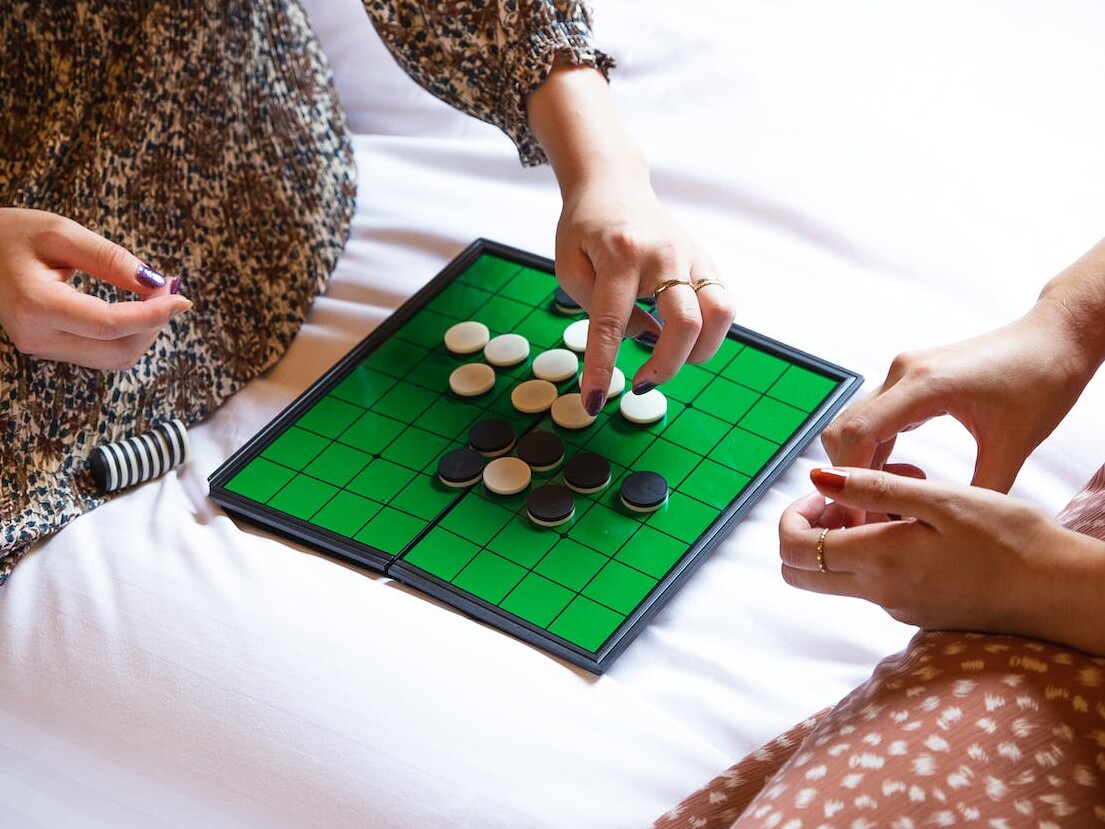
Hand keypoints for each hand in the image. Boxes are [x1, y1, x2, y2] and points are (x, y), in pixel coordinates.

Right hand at [0, 208, 190, 369]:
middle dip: (153, 323)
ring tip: (153, 295)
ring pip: (114, 358)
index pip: (109, 325)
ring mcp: (41, 348)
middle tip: (166, 287)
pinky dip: (129, 335)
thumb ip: (109, 258)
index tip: (182, 297)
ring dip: (144, 332)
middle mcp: (37, 337)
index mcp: (35, 306)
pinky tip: (136, 309)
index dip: (153, 314)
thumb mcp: (60, 232)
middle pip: (118, 349)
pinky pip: (103, 354)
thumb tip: (154, 281)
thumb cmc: (12, 235)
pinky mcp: (50, 349)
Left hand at [526, 65, 734, 413]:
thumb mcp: (569, 266)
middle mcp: (663, 254)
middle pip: (685, 323)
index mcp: (620, 254)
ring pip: (719, 313)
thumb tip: (641, 341)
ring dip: (699, 352)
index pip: (611, 324)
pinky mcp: (705, 260)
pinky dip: (708, 332)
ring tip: (668, 360)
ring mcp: (691, 255)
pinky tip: (681, 339)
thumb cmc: (584, 229)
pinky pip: (721, 303)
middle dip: (665, 367)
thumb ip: (595, 311)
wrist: (612, 184)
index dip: (601, 369)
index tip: (592, 403)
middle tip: (638, 384)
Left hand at [779, 466, 1104, 654]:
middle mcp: (878, 594)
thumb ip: (874, 489)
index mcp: (878, 562)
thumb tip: (816, 478)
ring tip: (904, 496)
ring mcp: (896, 607)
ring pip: (839, 574)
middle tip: (845, 499)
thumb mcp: (942, 500)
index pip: (792, 550)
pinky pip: (876, 580)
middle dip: (806, 531)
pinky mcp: (915, 611)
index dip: (792, 516)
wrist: (1060, 591)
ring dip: (850, 534)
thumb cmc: (1011, 539)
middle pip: (799, 573)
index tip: (824, 491)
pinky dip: (881, 547)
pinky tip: (924, 521)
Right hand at [822, 300, 1095, 492]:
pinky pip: (874, 419)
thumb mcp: (1015, 445)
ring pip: (853, 425)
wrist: (1055, 338)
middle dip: (846, 476)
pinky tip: (898, 477)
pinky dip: (874, 451)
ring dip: (859, 465)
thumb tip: (956, 535)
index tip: (858, 517)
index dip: (848, 480)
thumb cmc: (1043, 378)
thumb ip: (982, 490)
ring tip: (882, 502)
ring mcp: (902, 373)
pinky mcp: (909, 380)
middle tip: (866, 516)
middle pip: (843, 430)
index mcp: (924, 384)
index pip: (857, 435)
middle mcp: (903, 373)